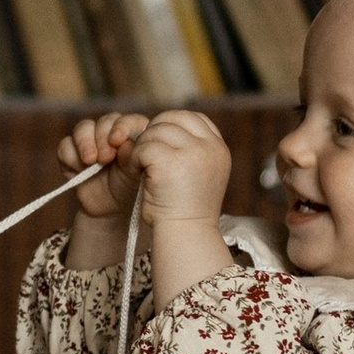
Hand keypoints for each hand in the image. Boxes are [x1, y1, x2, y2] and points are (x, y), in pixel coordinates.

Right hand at [59, 113, 148, 217]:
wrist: (113, 210)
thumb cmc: (134, 190)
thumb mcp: (143, 174)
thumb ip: (139, 155)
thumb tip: (127, 141)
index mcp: (136, 135)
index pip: (130, 120)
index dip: (122, 126)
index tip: (117, 140)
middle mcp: (114, 134)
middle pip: (106, 121)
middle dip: (103, 137)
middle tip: (106, 158)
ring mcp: (92, 142)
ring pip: (83, 128)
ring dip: (85, 142)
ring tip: (90, 161)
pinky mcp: (74, 154)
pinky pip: (65, 146)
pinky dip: (71, 156)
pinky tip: (79, 171)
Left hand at [128, 108, 231, 233]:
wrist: (186, 236)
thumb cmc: (186, 211)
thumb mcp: (199, 174)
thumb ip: (192, 150)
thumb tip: (163, 128)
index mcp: (219, 149)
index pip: (195, 119)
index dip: (173, 124)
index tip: (162, 143)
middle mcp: (210, 147)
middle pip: (174, 117)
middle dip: (155, 131)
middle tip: (147, 153)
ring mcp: (192, 152)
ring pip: (156, 131)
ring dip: (143, 147)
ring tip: (142, 167)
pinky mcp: (170, 161)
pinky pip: (143, 147)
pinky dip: (135, 159)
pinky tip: (137, 173)